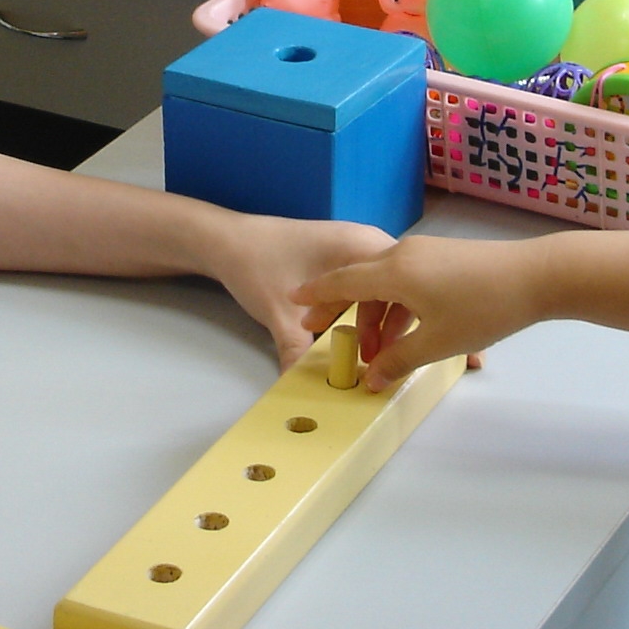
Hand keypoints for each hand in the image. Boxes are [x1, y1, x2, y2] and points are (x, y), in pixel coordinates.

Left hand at [203, 213, 396, 366]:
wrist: (226, 241)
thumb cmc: (256, 263)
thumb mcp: (279, 314)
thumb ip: (297, 352)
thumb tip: (304, 387)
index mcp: (359, 244)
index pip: (402, 281)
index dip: (401, 318)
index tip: (393, 351)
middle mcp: (365, 241)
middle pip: (397, 285)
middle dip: (391, 324)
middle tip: (380, 358)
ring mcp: (355, 247)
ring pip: (382, 286)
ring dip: (377, 319)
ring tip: (367, 352)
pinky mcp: (343, 257)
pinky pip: (367, 283)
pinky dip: (364, 308)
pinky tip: (354, 333)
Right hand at [294, 234, 551, 387]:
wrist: (538, 275)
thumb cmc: (484, 308)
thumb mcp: (436, 342)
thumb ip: (398, 361)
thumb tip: (372, 379)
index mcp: (393, 271)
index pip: (341, 281)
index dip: (315, 294)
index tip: (294, 302)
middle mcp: (404, 254)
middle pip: (361, 282)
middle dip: (344, 312)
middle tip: (330, 340)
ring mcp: (427, 252)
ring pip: (387, 283)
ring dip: (378, 316)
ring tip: (378, 352)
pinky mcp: (446, 256)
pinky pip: (408, 280)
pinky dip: (400, 305)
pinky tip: (410, 333)